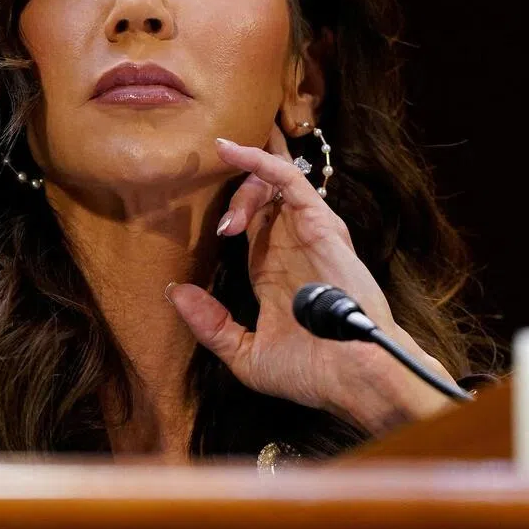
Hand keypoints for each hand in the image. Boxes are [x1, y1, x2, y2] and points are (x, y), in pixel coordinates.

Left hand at [167, 125, 454, 434]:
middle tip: (221, 230)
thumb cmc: (312, 372)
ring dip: (244, 181)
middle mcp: (289, 244)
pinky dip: (259, 162)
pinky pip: (288, 180)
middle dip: (233, 196)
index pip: (247, 223)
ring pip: (271, 181)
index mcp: (273, 269)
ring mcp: (306, 230)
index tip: (200, 229)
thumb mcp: (246, 354)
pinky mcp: (318, 222)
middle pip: (257, 195)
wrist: (353, 376)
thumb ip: (211, 325)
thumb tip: (175, 294)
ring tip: (229, 218)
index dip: (223, 215)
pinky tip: (232, 152)